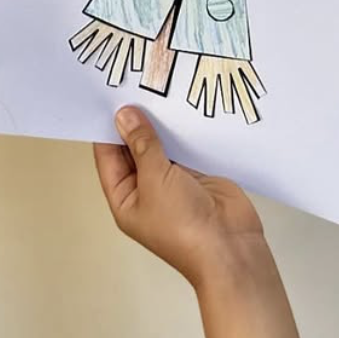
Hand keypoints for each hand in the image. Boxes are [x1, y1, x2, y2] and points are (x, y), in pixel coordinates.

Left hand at [93, 105, 266, 289]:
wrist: (231, 249)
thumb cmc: (185, 228)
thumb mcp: (155, 180)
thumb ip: (141, 145)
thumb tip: (125, 117)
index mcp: (125, 198)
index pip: (108, 157)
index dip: (108, 129)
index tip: (109, 98)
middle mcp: (146, 189)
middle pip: (134, 149)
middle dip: (135, 123)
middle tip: (133, 88)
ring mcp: (172, 183)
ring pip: (161, 146)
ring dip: (160, 125)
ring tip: (155, 91)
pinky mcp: (197, 176)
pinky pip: (184, 147)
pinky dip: (182, 131)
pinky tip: (179, 108)